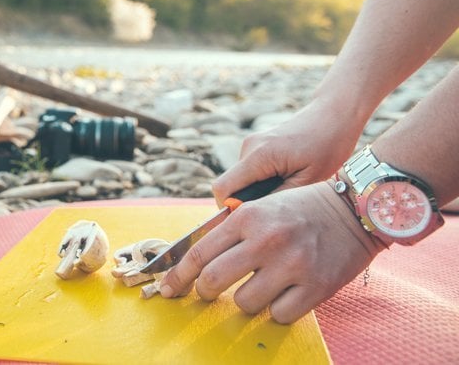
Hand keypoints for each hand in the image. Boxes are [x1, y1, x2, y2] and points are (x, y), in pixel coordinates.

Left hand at [158, 182, 381, 323]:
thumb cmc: (300, 209)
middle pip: (214, 281)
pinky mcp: (316, 287)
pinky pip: (279, 315)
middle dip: (205, 292)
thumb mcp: (261, 207)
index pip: (200, 253)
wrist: (354, 210)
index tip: (169, 289)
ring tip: (260, 286)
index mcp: (247, 217)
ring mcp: (292, 265)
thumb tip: (195, 259)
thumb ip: (230, 230)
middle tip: (208, 292)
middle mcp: (267, 240)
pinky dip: (278, 310)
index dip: (178, 275)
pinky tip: (286, 293)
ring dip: (246, 301)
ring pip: (245, 303)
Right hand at [212, 98, 364, 206]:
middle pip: (229, 186)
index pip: (223, 189)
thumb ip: (277, 198)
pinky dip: (262, 182)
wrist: (334, 114)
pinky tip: (288, 180)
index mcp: (259, 156)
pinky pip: (249, 172)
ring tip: (289, 191)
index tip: (255, 220)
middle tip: (278, 209)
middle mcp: (249, 147)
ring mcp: (251, 144)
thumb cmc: (328, 145)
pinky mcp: (256, 145)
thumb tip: (252, 215)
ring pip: (240, 180)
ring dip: (257, 191)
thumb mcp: (308, 180)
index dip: (229, 209)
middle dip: (247, 202)